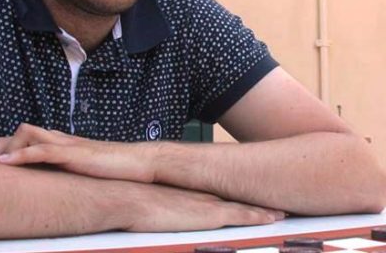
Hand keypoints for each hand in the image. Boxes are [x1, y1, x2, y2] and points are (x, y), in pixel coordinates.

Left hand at [0, 123, 155, 182]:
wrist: (135, 163)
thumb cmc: (110, 169)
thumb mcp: (81, 170)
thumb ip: (64, 172)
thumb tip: (48, 185)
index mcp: (59, 143)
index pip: (25, 136)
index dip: (6, 148)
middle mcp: (59, 139)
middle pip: (20, 132)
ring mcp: (65, 144)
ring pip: (26, 134)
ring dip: (5, 148)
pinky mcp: (72, 153)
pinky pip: (41, 149)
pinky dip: (21, 155)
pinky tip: (6, 164)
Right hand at [122, 183, 285, 231]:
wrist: (127, 198)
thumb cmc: (130, 203)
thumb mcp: (147, 205)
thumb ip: (156, 208)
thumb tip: (153, 213)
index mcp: (188, 193)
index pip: (219, 195)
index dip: (236, 198)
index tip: (250, 199)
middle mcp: (201, 194)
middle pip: (235, 197)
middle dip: (255, 200)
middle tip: (275, 203)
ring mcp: (207, 203)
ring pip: (244, 206)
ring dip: (264, 209)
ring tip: (283, 211)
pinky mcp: (210, 215)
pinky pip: (243, 216)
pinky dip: (261, 216)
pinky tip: (276, 218)